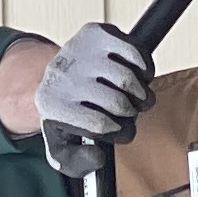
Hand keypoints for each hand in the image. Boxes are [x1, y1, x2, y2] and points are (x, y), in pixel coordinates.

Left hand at [33, 23, 153, 145]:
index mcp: (53, 105)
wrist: (53, 76)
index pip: (101, 125)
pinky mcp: (95, 33)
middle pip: (119, 103)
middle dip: (130, 113)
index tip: (117, 130)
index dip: (118, 132)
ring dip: (141, 93)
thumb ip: (76, 163)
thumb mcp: (62, 146)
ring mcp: (79, 50)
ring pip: (130, 79)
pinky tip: (138, 74)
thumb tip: (98, 157)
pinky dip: (145, 67)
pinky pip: (135, 52)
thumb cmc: (65, 114)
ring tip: (134, 96)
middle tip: (127, 112)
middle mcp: (63, 75)